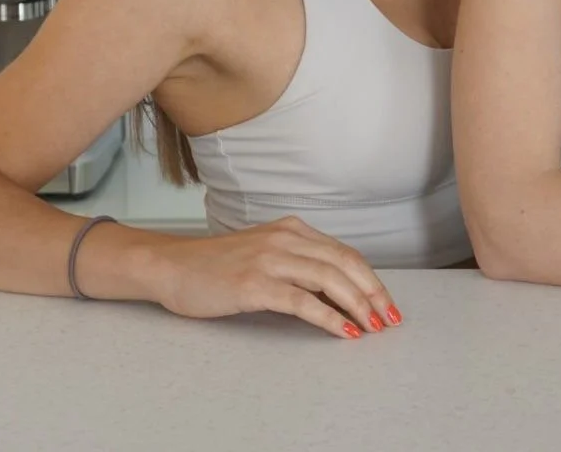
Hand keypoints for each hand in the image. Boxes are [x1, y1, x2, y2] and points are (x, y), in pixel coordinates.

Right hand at [149, 216, 398, 337]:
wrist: (171, 266)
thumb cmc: (216, 266)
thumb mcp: (264, 254)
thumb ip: (297, 263)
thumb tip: (337, 291)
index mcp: (292, 229)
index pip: (344, 253)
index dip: (370, 278)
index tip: (386, 302)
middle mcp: (286, 238)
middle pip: (344, 263)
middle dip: (373, 292)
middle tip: (389, 318)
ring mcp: (270, 259)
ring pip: (329, 279)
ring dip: (357, 305)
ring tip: (372, 327)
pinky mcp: (255, 284)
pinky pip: (302, 301)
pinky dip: (328, 317)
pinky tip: (343, 330)